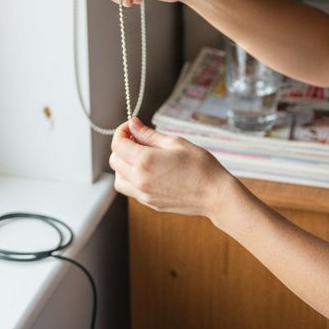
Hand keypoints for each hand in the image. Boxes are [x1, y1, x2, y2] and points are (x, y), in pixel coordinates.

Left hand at [109, 117, 237, 219]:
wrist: (214, 195)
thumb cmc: (201, 166)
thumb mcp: (176, 143)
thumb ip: (149, 135)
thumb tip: (133, 125)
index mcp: (145, 161)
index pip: (118, 144)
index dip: (121, 131)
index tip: (131, 127)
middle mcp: (139, 180)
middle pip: (114, 161)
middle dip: (122, 146)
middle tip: (138, 139)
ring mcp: (143, 194)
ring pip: (118, 178)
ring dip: (123, 165)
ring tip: (142, 157)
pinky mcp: (149, 203)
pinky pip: (130, 190)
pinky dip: (131, 178)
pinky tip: (149, 171)